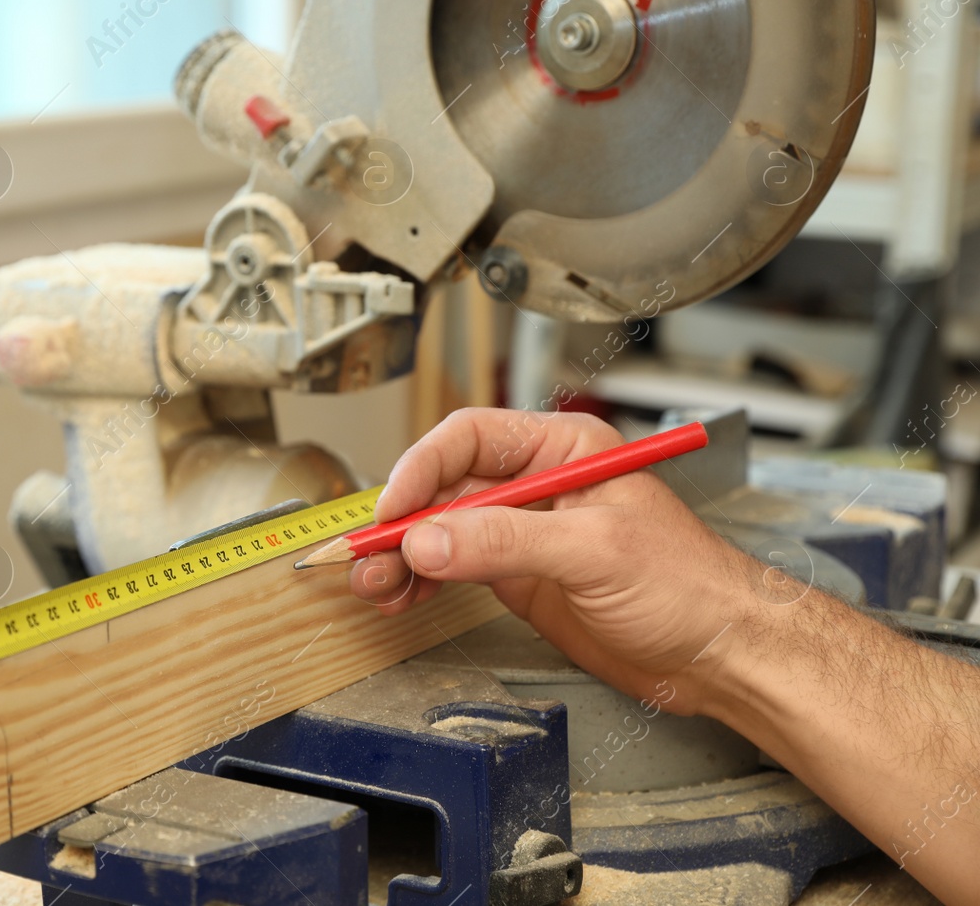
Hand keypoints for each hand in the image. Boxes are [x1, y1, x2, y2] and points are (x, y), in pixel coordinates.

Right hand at [350, 408, 769, 713]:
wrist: (723, 654)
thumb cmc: (691, 585)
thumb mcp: (593, 551)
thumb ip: (505, 542)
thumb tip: (429, 539)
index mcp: (561, 449)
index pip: (468, 439)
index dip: (421, 470)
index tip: (393, 511)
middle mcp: (537, 484)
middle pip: (444, 487)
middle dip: (402, 523)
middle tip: (370, 559)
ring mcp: (526, 532)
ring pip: (442, 532)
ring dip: (404, 557)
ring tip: (378, 587)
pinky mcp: (521, 578)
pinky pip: (455, 568)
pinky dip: (423, 581)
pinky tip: (405, 595)